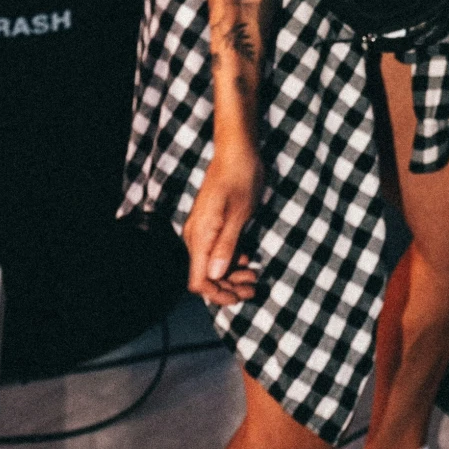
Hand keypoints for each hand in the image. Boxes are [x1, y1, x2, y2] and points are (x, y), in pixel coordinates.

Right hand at [183, 141, 263, 306]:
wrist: (236, 150)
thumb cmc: (241, 178)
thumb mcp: (240, 213)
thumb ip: (226, 245)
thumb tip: (215, 277)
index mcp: (200, 236)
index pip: (198, 281)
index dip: (217, 295)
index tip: (239, 298)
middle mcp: (195, 236)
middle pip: (204, 276)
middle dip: (228, 287)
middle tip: (253, 289)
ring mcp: (201, 230)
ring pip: (211, 264)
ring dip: (231, 275)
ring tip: (254, 277)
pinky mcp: (209, 224)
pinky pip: (215, 250)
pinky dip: (230, 259)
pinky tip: (246, 260)